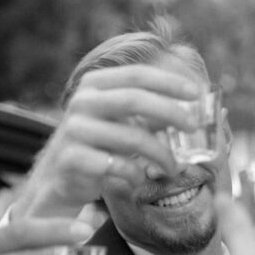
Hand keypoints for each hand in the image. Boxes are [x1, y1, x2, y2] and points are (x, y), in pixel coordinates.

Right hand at [12, 64, 203, 219]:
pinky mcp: (72, 158)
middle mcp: (82, 102)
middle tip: (193, 127)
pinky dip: (135, 174)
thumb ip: (148, 113)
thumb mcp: (121, 123)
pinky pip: (117, 165)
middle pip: (135, 99)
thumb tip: (189, 109)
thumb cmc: (98, 147)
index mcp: (95, 85)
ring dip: (161, 154)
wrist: (58, 179)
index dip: (168, 82)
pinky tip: (139, 179)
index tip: (196, 92)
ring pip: (132, 137)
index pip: (136, 75)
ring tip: (173, 168)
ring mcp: (75, 130)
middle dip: (170, 112)